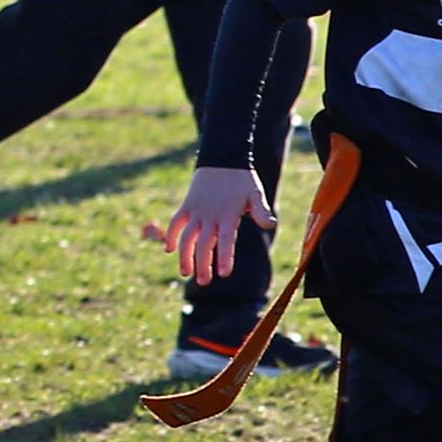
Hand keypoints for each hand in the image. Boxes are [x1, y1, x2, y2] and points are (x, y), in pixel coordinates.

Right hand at [159, 165, 272, 284]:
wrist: (222, 159)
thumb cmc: (242, 180)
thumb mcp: (255, 194)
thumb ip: (261, 211)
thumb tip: (272, 224)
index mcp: (228, 215)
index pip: (226, 240)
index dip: (224, 257)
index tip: (224, 273)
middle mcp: (210, 215)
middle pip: (203, 244)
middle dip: (203, 264)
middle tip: (205, 282)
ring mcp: (196, 211)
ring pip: (187, 237)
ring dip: (185, 256)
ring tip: (186, 274)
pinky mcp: (187, 206)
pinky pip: (175, 223)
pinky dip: (171, 236)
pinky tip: (169, 251)